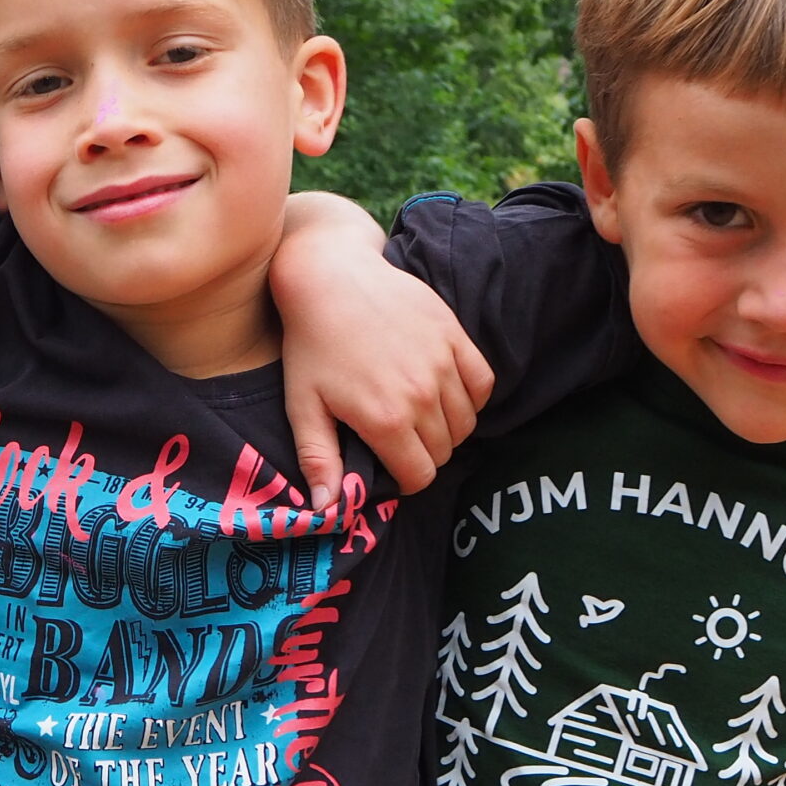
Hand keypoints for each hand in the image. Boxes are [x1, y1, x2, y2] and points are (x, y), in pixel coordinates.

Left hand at [284, 268, 493, 505]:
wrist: (331, 276)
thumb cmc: (311, 343)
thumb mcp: (303, 405)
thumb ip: (319, 460)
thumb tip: (327, 510)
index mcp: (385, 420)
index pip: (420, 476)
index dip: (405, 479)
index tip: (390, 467)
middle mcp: (422, 395)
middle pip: (444, 451)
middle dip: (423, 454)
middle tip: (399, 439)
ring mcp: (443, 364)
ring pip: (466, 422)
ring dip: (447, 428)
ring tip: (419, 416)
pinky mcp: (456, 336)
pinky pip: (482, 384)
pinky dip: (470, 396)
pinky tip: (445, 393)